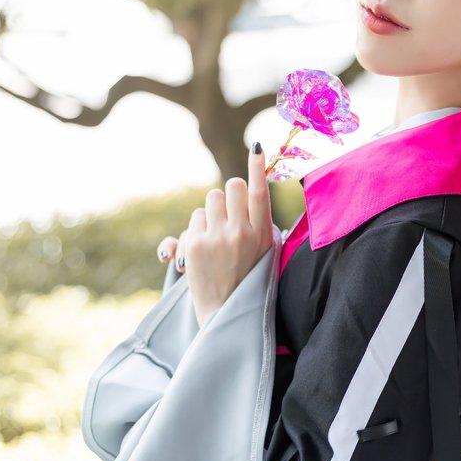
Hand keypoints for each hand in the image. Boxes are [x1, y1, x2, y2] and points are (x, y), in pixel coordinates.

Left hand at [155, 145, 272, 327]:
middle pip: (232, 186)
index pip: (259, 193)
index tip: (255, 147)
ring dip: (214, 211)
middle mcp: (240, 234)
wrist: (224, 313)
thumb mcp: (265, 251)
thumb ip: (259, 222)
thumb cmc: (248, 278)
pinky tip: (205, 249)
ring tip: (219, 236)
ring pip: (212, 198)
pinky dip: (200, 229)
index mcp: (263, 235)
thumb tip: (251, 187)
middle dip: (231, 194)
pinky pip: (196, 218)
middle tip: (231, 212)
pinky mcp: (195, 245)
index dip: (257, 167)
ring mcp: (216, 239)